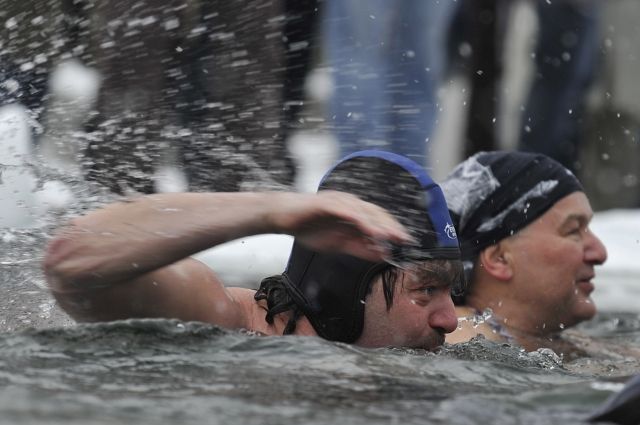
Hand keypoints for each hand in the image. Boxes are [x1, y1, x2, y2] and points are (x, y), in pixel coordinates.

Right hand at [268, 191, 413, 261]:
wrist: (282, 217)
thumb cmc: (309, 227)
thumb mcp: (339, 244)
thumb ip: (360, 248)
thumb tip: (382, 254)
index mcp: (354, 211)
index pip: (379, 219)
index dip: (393, 230)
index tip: (406, 242)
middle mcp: (350, 203)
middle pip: (376, 214)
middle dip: (392, 227)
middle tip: (405, 240)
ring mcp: (339, 201)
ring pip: (364, 212)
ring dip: (379, 224)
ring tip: (391, 236)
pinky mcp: (327, 203)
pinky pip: (347, 211)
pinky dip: (360, 220)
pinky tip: (369, 229)